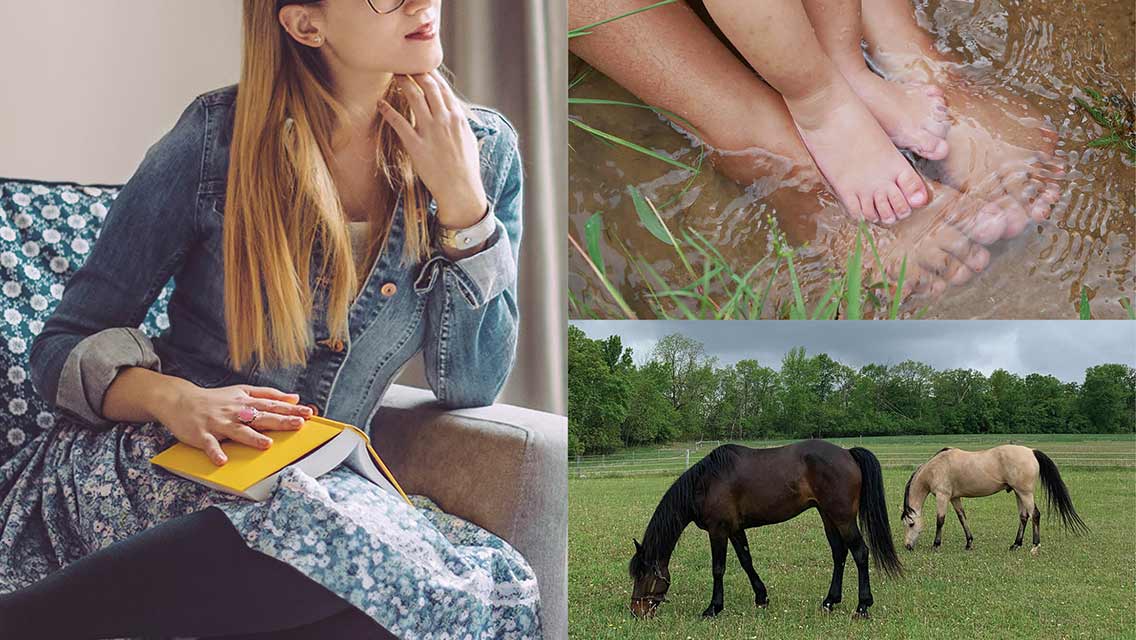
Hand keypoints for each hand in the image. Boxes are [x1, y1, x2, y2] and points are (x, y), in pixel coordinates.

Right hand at [153, 383, 314, 465]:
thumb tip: (293, 397)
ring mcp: (219, 424)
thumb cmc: (214, 399)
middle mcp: (235, 412)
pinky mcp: (202, 434)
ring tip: (267, 444)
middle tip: (298, 424)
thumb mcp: (242, 391)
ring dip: (252, 438)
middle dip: (280, 421)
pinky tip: (222, 460)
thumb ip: (268, 394)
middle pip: (261, 417)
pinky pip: (210, 445)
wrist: (180, 400)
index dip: (291, 409)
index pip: (272, 405)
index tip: (308, 412)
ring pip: (238, 431)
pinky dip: (215, 453)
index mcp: (246, 402)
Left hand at [379, 69, 488, 228]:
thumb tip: (455, 112)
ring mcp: (431, 132)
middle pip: (428, 86)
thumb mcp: (469, 139)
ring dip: (403, 83)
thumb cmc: (466, 168)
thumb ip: (460, 122)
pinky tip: (380, 104)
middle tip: (403, 65)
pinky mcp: (417, 146)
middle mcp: (445, 120)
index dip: (430, 73)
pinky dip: (388, 110)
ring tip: (393, 76)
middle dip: (414, 72)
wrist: (461, 190)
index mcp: (458, 117)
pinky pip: (399, 123)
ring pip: (414, 98)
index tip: (419, 65)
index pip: (442, 88)